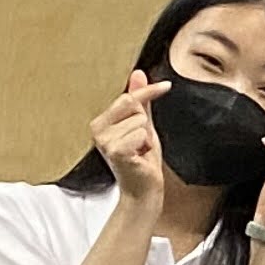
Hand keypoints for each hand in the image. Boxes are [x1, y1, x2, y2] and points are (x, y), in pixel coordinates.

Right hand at [94, 72, 170, 202]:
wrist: (143, 190)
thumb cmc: (142, 160)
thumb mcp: (143, 125)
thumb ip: (141, 101)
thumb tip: (138, 73)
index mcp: (101, 121)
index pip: (128, 97)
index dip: (148, 91)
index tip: (167, 86)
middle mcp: (97, 129)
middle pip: (133, 105)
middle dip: (145, 123)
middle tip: (141, 142)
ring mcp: (104, 140)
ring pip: (140, 121)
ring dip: (146, 137)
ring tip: (139, 151)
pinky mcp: (115, 150)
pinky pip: (141, 133)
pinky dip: (146, 145)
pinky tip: (139, 157)